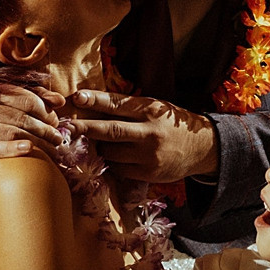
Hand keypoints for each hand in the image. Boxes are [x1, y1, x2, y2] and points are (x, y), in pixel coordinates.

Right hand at [0, 79, 63, 169]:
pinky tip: (28, 149)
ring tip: (53, 148)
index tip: (55, 120)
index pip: (23, 97)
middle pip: (20, 115)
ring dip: (36, 139)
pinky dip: (11, 148)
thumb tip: (59, 100)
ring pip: (10, 130)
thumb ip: (29, 97)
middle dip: (44, 126)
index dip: (43, 108)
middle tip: (58, 137)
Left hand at [66, 89, 219, 182]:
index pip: (118, 104)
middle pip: (111, 130)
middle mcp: (150, 132)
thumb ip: (129, 108)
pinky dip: (113, 163)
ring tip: (100, 143)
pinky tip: (118, 157)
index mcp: (151, 110)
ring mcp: (149, 155)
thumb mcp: (155, 108)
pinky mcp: (149, 173)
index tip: (77, 97)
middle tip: (66, 126)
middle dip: (85, 128)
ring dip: (100, 148)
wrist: (202, 148)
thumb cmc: (171, 124)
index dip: (95, 100)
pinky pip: (119, 169)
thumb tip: (91, 103)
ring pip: (111, 152)